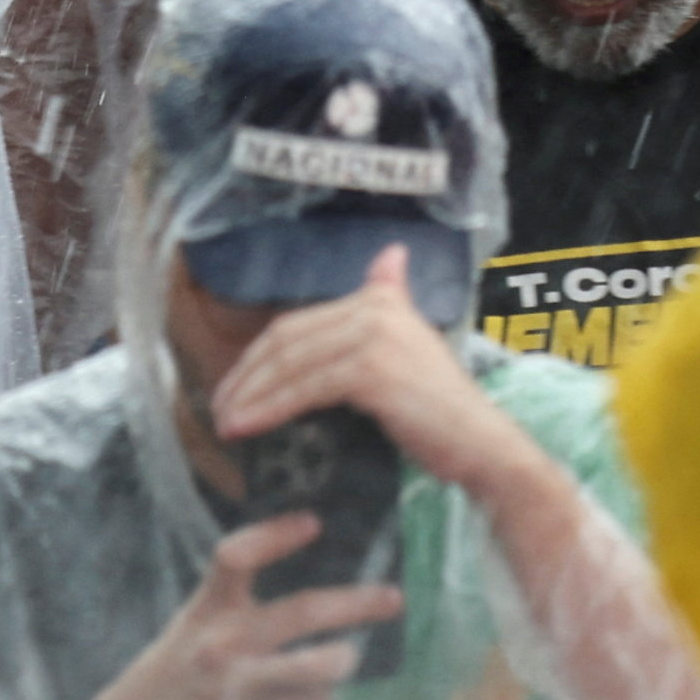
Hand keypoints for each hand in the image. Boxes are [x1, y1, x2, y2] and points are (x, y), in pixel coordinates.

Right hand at [81, 510, 398, 699]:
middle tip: (391, 597)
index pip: (236, 556)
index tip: (312, 522)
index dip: (275, 535)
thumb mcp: (193, 624)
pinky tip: (311, 694)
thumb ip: (237, 603)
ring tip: (351, 654)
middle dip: (355, 603)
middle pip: (301, 612)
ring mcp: (242, 687)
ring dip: (343, 659)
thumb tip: (310, 581)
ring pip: (317, 667)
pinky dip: (320, 697)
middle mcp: (223, 643)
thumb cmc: (173, 672)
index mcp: (204, 609)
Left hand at [203, 246, 549, 505]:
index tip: (233, 389)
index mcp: (378, 300)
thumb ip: (391, 301)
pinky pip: (304, 389)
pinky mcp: (370, 369)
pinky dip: (269, 408)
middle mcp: (374, 308)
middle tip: (219, 407)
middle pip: (287, 340)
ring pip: (290, 365)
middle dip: (246, 376)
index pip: (297, 325)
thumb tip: (391, 254)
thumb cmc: (439, 413)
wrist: (480, 446)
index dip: (258, 357)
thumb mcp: (411, 348)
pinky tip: (246, 426)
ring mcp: (373, 336)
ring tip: (225, 423)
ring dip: (249, 395)